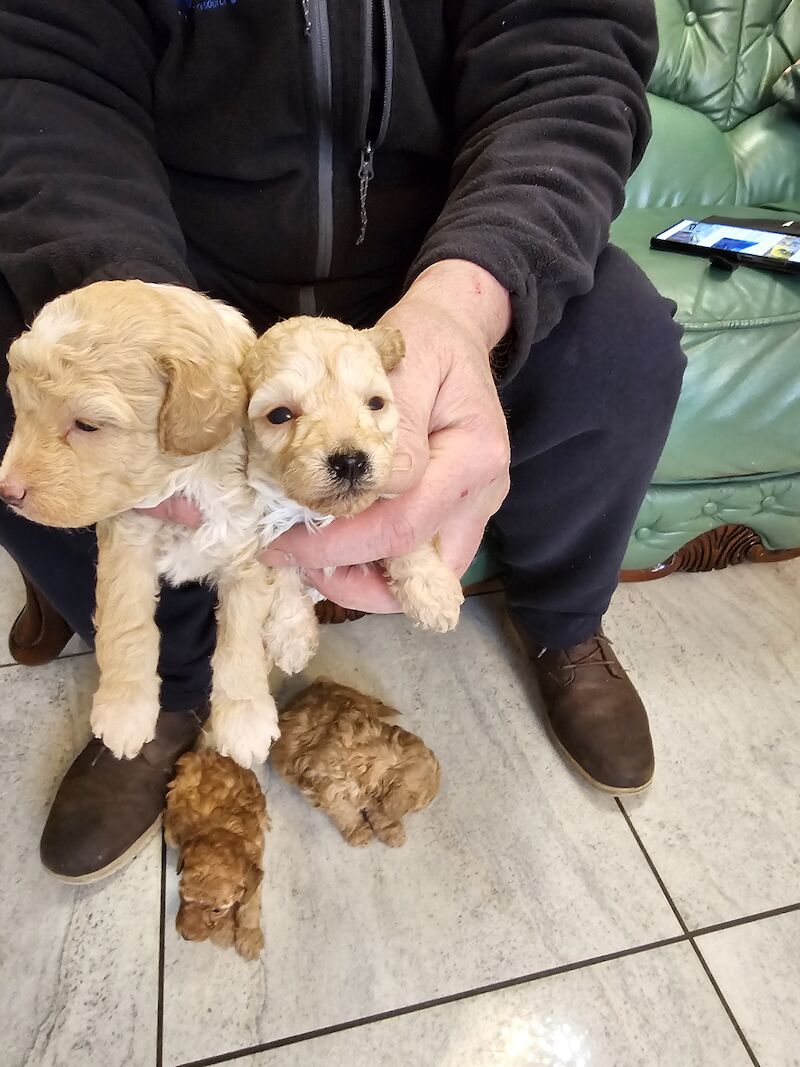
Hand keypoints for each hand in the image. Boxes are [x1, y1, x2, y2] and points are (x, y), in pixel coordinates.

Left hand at [259, 260, 511, 612]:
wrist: (454, 330)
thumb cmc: (426, 342)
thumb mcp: (404, 367)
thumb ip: (395, 429)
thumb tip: (372, 487)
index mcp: (474, 456)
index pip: (404, 526)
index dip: (339, 547)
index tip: (282, 546)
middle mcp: (483, 493)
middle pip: (423, 570)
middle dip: (353, 580)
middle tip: (295, 563)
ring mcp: (475, 507)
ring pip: (427, 576)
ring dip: (369, 580)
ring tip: (313, 559)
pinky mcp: (460, 511)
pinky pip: (424, 556)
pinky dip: (381, 564)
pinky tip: (340, 545)